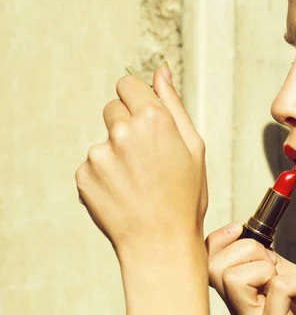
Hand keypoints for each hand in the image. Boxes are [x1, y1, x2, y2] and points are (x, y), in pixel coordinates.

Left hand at [75, 64, 207, 252]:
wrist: (161, 242)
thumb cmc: (185, 197)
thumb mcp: (193, 147)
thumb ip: (173, 104)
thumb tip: (161, 71)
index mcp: (153, 119)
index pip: (127, 85)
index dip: (137, 101)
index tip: (145, 120)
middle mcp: (123, 132)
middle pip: (113, 109)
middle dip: (126, 126)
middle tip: (147, 159)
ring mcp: (100, 155)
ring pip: (103, 141)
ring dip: (116, 154)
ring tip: (138, 181)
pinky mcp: (84, 175)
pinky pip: (91, 165)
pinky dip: (104, 176)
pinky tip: (124, 193)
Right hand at [206, 224, 295, 314]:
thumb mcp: (294, 280)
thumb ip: (273, 264)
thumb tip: (255, 241)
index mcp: (243, 296)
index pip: (208, 263)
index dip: (220, 240)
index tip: (241, 231)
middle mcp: (242, 312)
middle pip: (215, 267)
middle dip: (247, 250)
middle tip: (274, 265)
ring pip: (234, 278)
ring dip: (267, 268)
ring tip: (288, 284)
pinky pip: (276, 289)